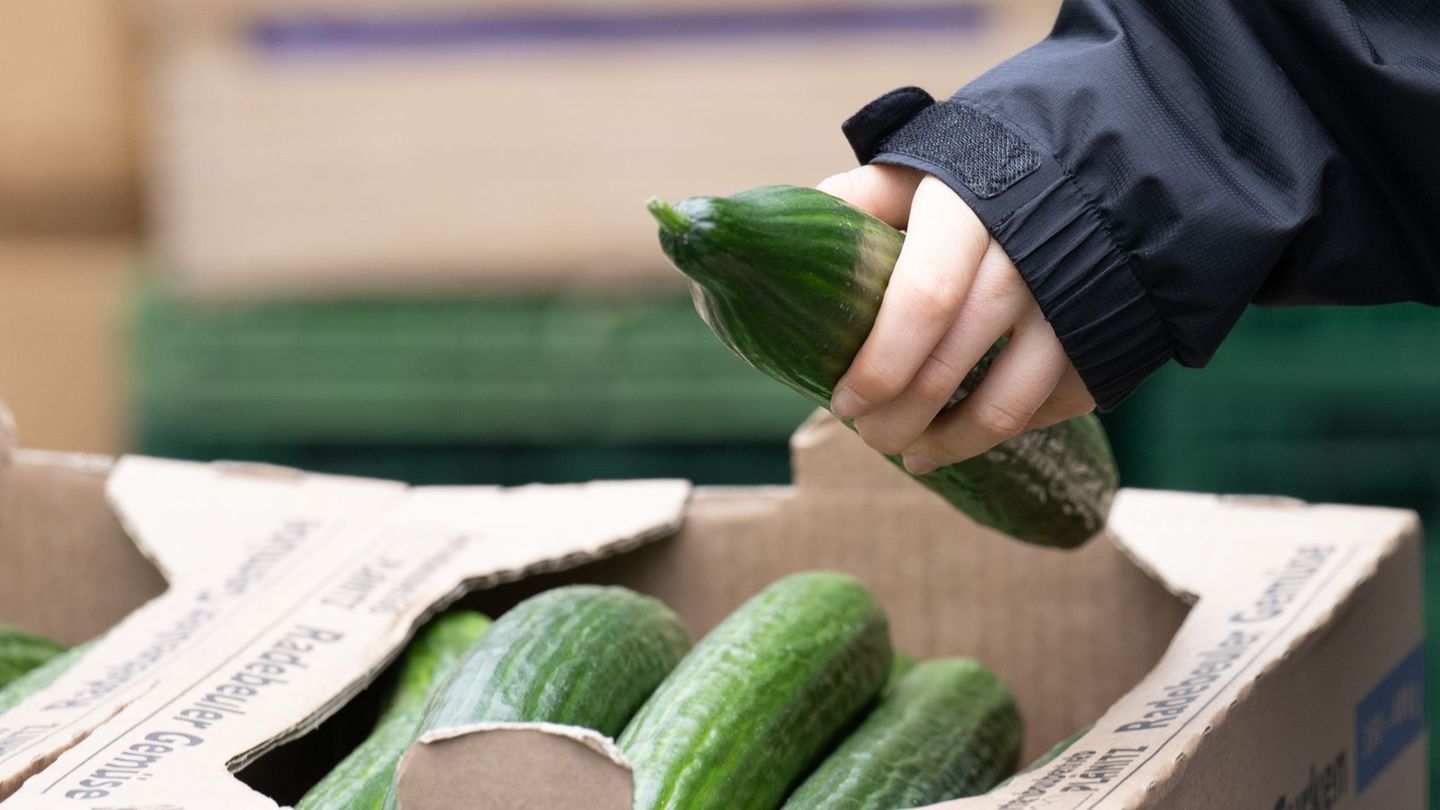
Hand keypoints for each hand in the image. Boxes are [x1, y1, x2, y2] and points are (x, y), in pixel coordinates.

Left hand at [817, 165, 1094, 472]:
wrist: (1104, 161)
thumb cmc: (988, 173)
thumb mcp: (924, 165)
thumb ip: (860, 199)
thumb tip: (785, 240)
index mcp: (968, 211)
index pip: (922, 300)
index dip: (880, 364)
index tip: (844, 403)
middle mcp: (1026, 258)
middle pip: (951, 366)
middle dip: (899, 418)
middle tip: (869, 436)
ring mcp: (1073, 304)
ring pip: (1005, 405)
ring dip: (950, 442)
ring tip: (913, 454)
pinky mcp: (1105, 337)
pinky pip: (1053, 407)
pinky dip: (1006, 432)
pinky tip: (968, 438)